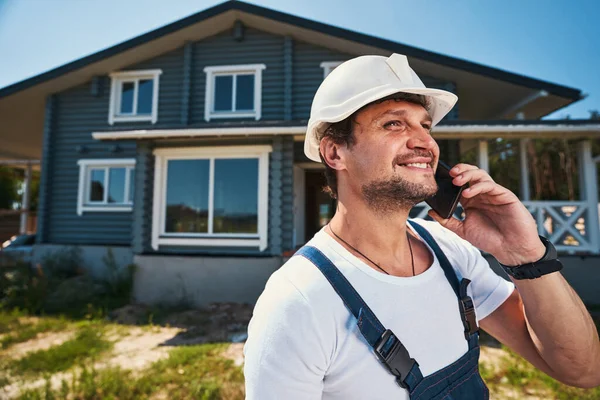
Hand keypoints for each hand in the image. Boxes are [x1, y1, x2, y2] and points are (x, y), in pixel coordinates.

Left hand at [428, 163, 545, 265]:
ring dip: (468, 175)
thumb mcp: (463, 231)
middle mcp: (481, 195)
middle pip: (471, 174)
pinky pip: (490, 185)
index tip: (440, 178)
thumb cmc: (490, 240)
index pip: (460, 183)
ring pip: (481, 175)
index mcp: (471, 201)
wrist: (511, 249)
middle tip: (450, 174)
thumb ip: (447, 221)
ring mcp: (493, 194)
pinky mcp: (505, 195)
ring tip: (457, 181)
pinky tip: (467, 193)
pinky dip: (478, 186)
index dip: (451, 178)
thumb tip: (430, 212)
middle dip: (460, 170)